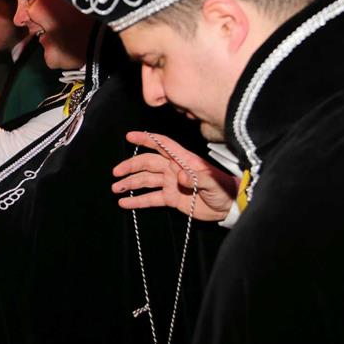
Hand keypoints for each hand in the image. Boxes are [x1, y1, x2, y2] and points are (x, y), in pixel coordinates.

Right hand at [112, 131, 235, 221]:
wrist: (228, 207)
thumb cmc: (224, 190)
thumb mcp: (214, 183)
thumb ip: (198, 178)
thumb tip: (181, 175)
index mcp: (183, 160)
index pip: (162, 145)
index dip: (146, 139)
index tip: (130, 137)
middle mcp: (173, 169)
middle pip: (148, 163)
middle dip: (131, 166)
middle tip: (116, 172)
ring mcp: (170, 183)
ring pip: (146, 180)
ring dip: (130, 183)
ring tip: (115, 188)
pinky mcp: (170, 198)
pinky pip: (151, 198)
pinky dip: (137, 201)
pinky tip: (124, 203)